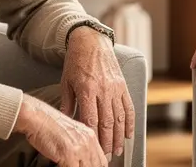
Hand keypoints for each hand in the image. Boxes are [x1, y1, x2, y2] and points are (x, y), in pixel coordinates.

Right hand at [15, 93, 107, 166]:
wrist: (36, 117)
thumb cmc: (47, 123)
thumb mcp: (70, 132)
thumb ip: (79, 143)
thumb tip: (80, 158)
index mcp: (90, 135)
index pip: (102, 160)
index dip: (96, 166)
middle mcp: (88, 141)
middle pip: (97, 165)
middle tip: (76, 166)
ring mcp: (80, 148)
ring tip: (68, 165)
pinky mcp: (69, 155)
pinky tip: (60, 166)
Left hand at [61, 26, 134, 157]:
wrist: (91, 40)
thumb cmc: (76, 61)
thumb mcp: (66, 81)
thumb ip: (67, 102)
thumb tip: (67, 121)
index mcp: (87, 89)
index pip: (92, 120)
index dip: (94, 137)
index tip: (94, 149)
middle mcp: (103, 90)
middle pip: (107, 122)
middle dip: (107, 142)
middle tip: (106, 156)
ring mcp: (115, 88)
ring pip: (120, 117)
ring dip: (119, 136)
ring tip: (117, 150)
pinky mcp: (122, 85)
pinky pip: (128, 106)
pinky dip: (130, 122)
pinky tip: (128, 134)